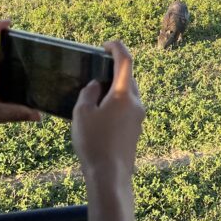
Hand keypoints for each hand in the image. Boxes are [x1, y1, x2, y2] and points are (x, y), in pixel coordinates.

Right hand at [71, 40, 144, 183]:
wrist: (110, 176)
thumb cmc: (94, 143)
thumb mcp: (82, 113)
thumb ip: (88, 93)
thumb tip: (96, 85)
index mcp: (123, 94)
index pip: (126, 60)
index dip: (117, 47)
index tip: (105, 45)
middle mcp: (136, 103)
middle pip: (128, 78)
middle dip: (113, 72)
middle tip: (94, 75)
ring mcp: (139, 117)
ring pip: (128, 95)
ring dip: (114, 91)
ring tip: (94, 99)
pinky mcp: (136, 130)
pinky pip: (128, 109)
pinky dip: (116, 105)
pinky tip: (100, 118)